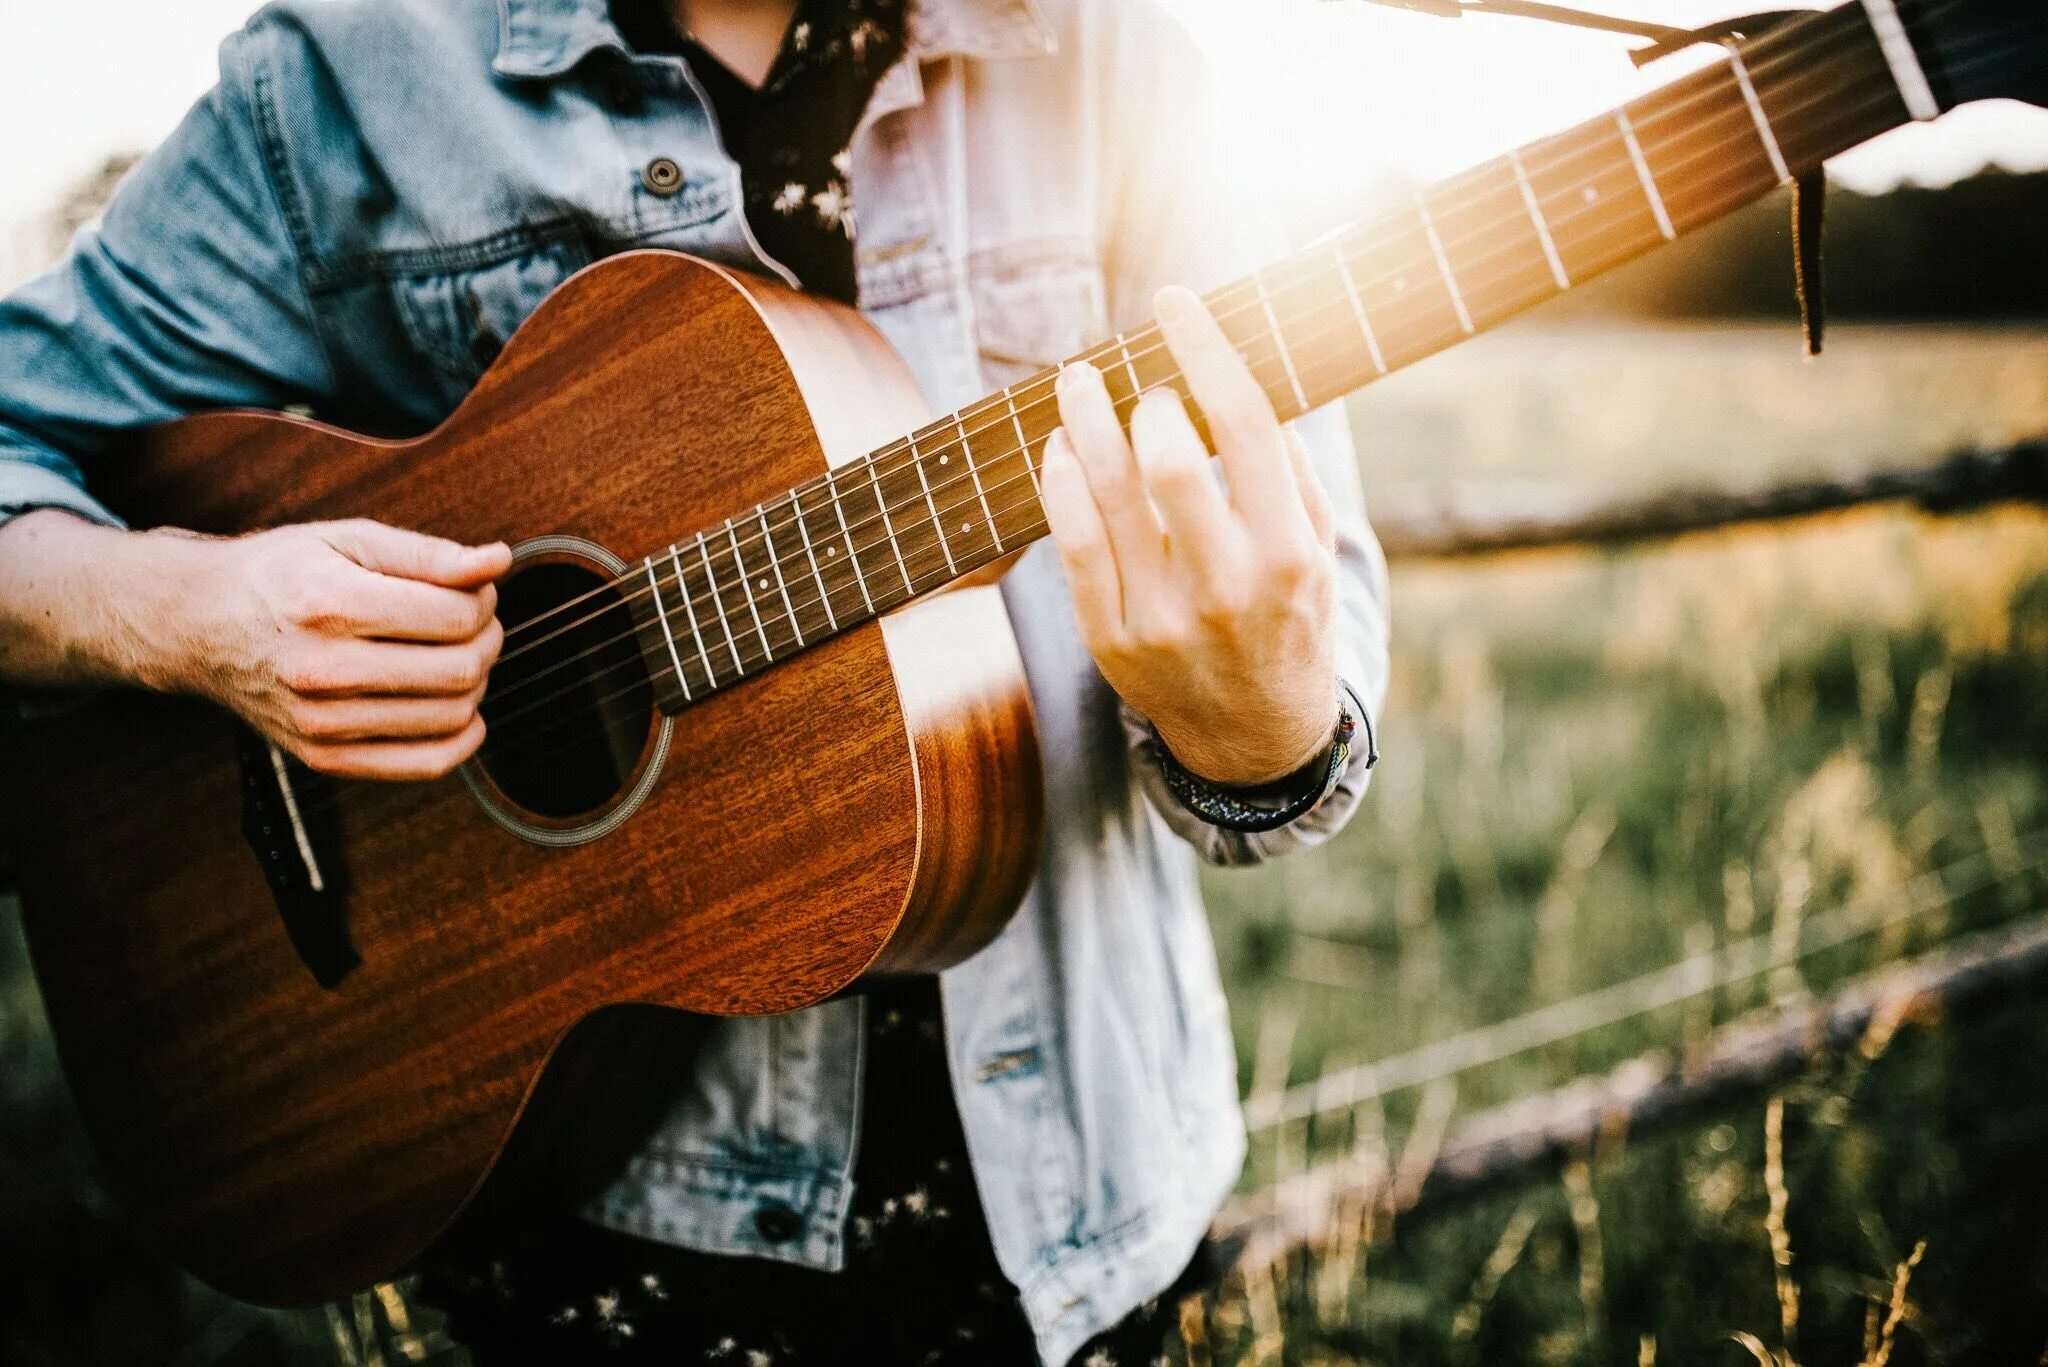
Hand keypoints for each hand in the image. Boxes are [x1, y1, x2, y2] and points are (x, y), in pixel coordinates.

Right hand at [157, 519, 509, 778]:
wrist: (199, 624)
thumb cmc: (280, 575)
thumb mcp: (348, 539)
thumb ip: (428, 554)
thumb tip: (497, 563)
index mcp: (330, 605)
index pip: (455, 617)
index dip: (482, 601)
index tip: (472, 591)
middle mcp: (322, 670)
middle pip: (460, 670)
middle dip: (487, 640)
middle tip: (473, 622)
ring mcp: (321, 722)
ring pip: (451, 716)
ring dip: (475, 684)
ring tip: (454, 655)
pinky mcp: (323, 757)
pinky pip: (424, 764)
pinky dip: (461, 738)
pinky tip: (459, 709)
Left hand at [1039, 285, 1339, 786]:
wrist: (1257, 736)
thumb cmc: (1286, 618)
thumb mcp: (1315, 548)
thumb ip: (1288, 467)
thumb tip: (1239, 369)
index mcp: (1288, 551)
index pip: (1243, 424)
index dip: (1204, 349)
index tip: (1175, 302)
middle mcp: (1226, 586)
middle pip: (1168, 460)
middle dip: (1144, 401)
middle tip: (1139, 386)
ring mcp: (1162, 618)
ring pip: (1107, 496)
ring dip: (1083, 424)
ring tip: (1075, 385)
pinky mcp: (1111, 641)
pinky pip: (1070, 546)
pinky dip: (1059, 483)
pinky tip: (1058, 449)